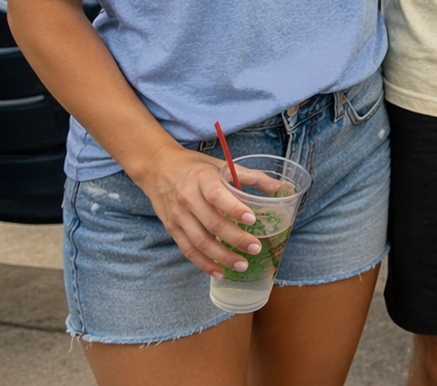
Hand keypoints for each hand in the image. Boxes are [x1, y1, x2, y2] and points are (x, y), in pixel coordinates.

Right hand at [133, 144, 262, 277]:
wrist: (157, 168)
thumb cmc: (195, 167)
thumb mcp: (220, 165)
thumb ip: (251, 176)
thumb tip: (279, 187)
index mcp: (202, 179)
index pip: (218, 195)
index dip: (235, 208)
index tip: (252, 220)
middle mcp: (188, 198)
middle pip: (212, 223)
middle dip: (235, 238)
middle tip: (255, 248)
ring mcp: (178, 216)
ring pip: (200, 241)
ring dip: (221, 256)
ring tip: (242, 264)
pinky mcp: (172, 228)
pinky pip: (187, 250)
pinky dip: (203, 263)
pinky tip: (219, 271)